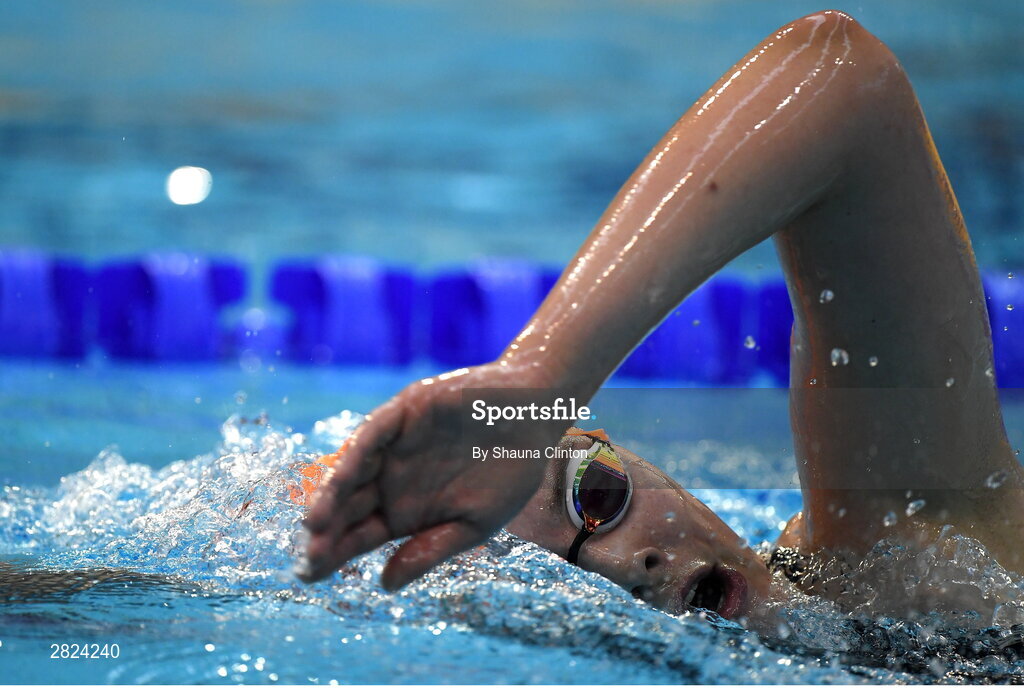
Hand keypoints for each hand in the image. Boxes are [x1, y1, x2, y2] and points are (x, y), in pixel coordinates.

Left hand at [298, 362, 569, 589]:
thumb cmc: (510, 472)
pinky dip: (356, 454)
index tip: (310, 575)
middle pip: (347, 508)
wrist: (535, 418)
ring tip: (315, 524)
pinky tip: (341, 477)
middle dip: (327, 532)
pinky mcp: (403, 414)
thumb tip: (386, 584)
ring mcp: (394, 446)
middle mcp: (391, 479)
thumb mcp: (475, 524)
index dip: (334, 553)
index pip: (358, 536)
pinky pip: (373, 434)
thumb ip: (431, 550)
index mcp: (404, 511)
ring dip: (332, 496)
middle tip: (308, 559)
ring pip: (353, 472)